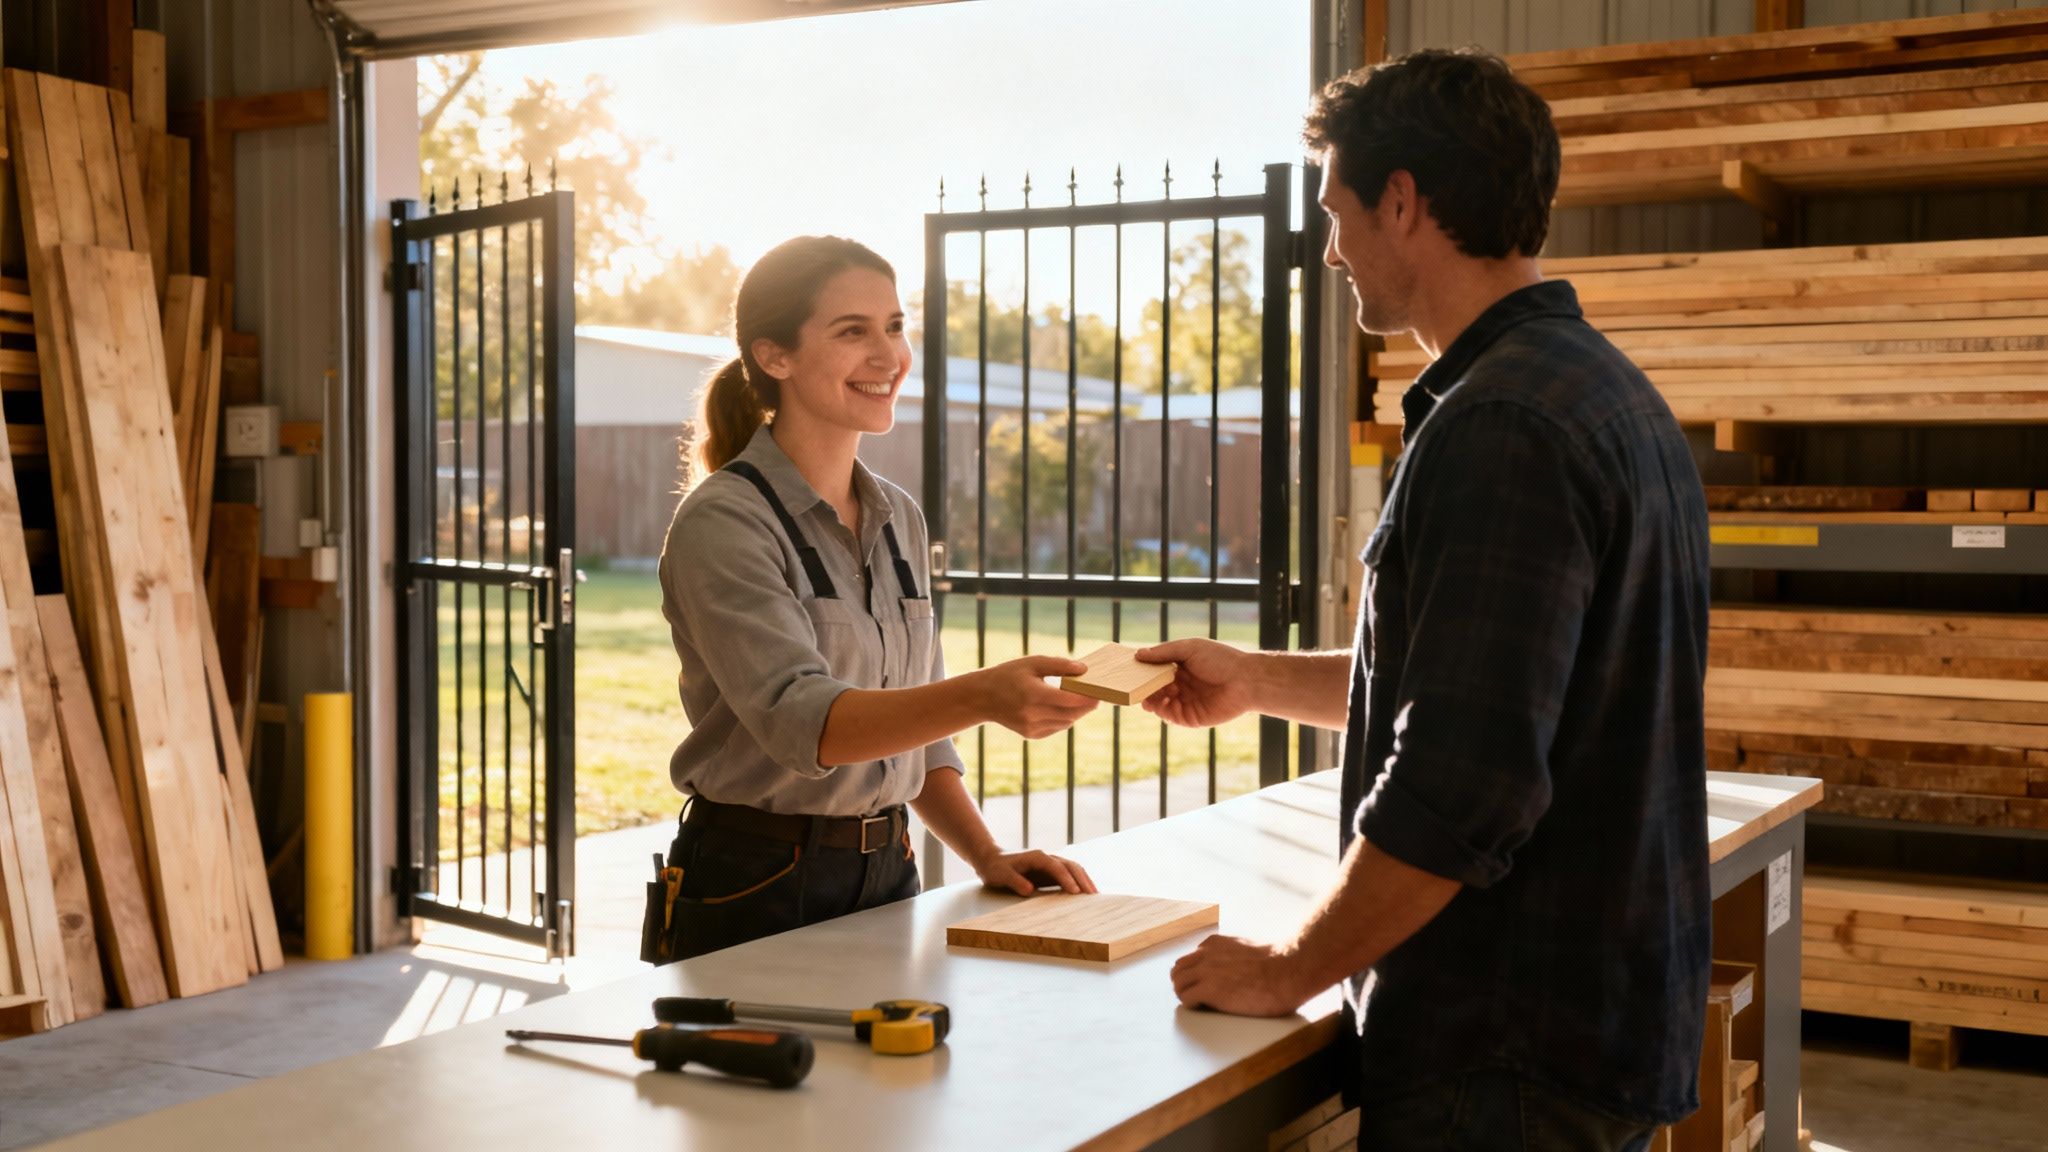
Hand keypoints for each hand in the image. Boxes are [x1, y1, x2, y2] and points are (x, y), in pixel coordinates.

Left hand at [971, 848, 1097, 896]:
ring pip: (1073, 869)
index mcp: (1037, 857)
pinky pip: (1068, 876)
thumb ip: (1015, 882)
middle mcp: (1047, 858)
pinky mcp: (1050, 872)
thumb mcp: (1001, 875)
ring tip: (1095, 896)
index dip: (1067, 879)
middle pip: (1071, 866)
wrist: (991, 859)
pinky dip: (1078, 883)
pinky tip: (1084, 894)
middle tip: (1094, 895)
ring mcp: (1050, 864)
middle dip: (1083, 879)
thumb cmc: (996, 867)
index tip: (1076, 893)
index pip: (1057, 867)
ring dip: (1084, 880)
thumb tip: (1030, 890)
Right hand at [972, 656, 1099, 738]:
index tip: (1101, 692)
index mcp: (1033, 694)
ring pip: (1066, 723)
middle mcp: (1032, 714)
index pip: (1069, 700)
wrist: (983, 698)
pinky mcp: (1031, 735)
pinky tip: (1064, 707)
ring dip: (1077, 712)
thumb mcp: (1032, 663)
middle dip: (1087, 706)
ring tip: (1082, 700)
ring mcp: (1031, 727)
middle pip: (1071, 714)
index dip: (1088, 698)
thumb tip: (1084, 669)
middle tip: (1098, 696)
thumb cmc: (1010, 675)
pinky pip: (1056, 727)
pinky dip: (1064, 718)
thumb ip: (1059, 665)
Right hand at [1136, 639, 1255, 728]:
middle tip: (1132, 689)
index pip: (1156, 672)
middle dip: (1144, 690)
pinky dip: (1162, 712)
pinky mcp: (1192, 718)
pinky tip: (1158, 705)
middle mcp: (1183, 686)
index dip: (1144, 673)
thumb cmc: (1220, 659)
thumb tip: (1138, 655)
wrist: (1246, 680)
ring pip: (1161, 705)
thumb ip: (1163, 652)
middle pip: (1156, 690)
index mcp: (1181, 668)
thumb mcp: (1188, 649)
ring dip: (1151, 702)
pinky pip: (1172, 716)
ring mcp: (1187, 702)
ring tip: (1143, 698)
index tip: (1129, 673)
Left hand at [1171, 935, 1315, 1016]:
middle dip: (1183, 982)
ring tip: (1197, 1003)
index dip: (1195, 972)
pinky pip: (1186, 998)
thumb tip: (1233, 967)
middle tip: (1194, 995)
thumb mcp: (1247, 948)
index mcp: (1215, 943)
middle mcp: (1206, 954)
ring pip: (1178, 983)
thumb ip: (1232, 954)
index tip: (1202, 982)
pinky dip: (1190, 1004)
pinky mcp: (1209, 990)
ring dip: (1184, 994)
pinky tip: (1202, 1007)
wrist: (1288, 970)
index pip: (1191, 957)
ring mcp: (1206, 971)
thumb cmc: (1277, 963)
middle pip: (1178, 969)